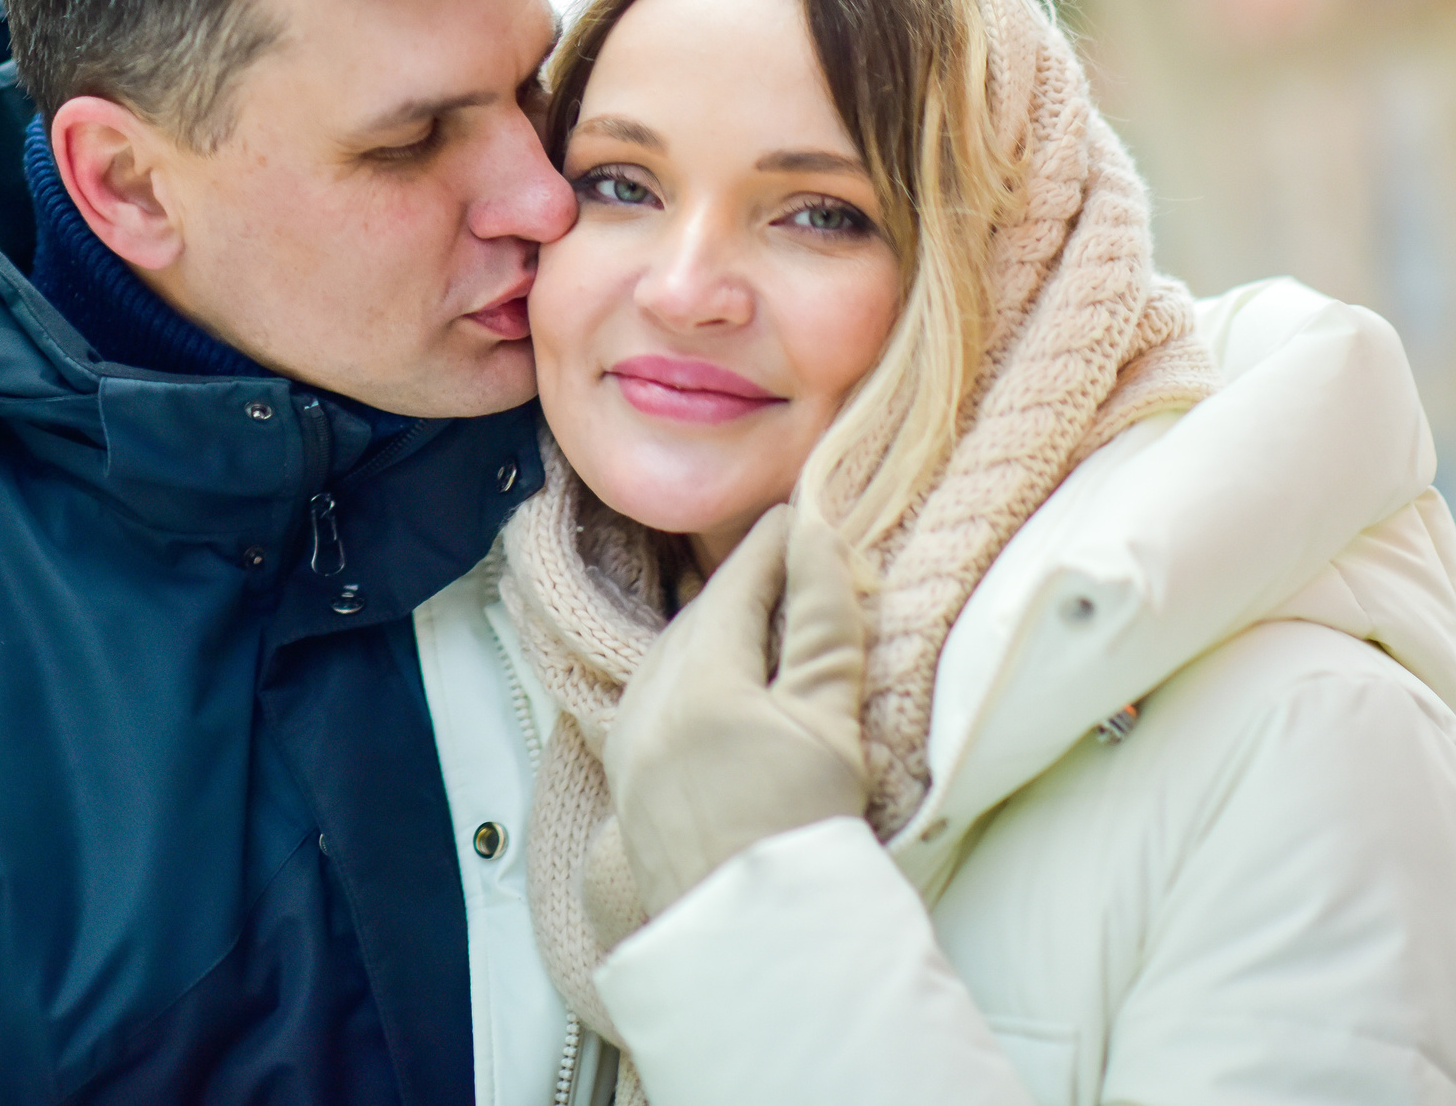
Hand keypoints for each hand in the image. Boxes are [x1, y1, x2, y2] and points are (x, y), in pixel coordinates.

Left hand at [604, 503, 870, 917]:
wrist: (752, 942)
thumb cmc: (801, 830)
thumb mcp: (828, 717)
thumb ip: (824, 620)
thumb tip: (818, 535)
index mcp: (696, 676)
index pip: (739, 579)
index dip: (780, 542)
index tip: (812, 512)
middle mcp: (645, 699)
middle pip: (702, 614)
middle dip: (751, 585)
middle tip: (804, 565)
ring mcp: (629, 739)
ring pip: (675, 653)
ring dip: (722, 628)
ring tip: (776, 623)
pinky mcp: (627, 776)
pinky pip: (658, 694)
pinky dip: (697, 672)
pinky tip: (731, 685)